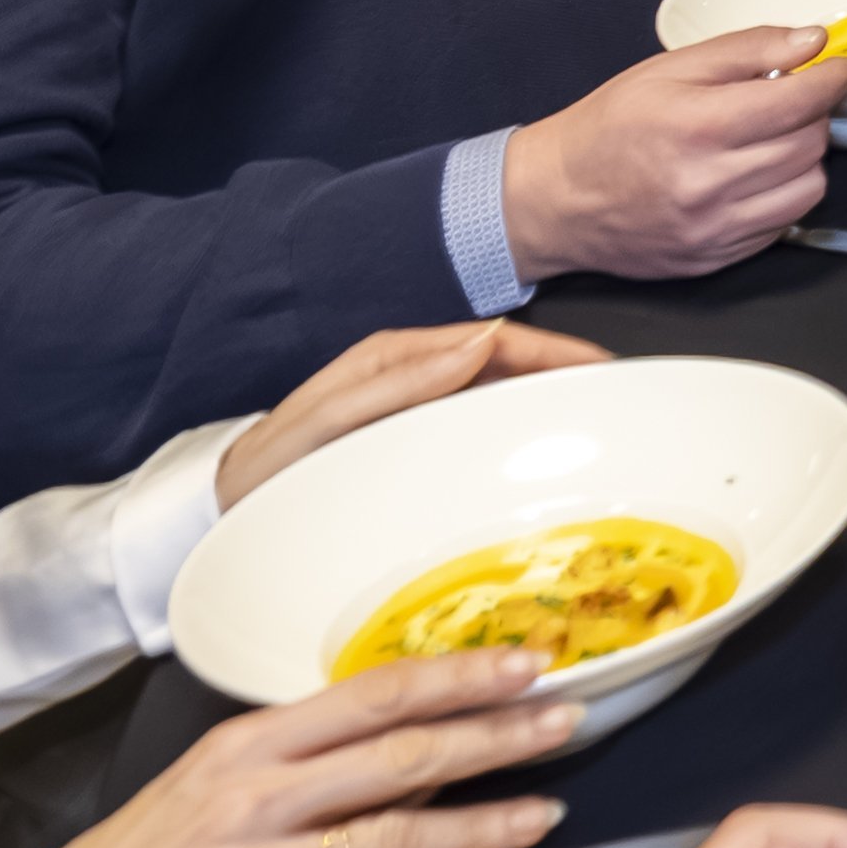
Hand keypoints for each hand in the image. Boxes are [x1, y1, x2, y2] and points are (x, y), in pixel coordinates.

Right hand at [0, 659, 585, 847]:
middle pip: (398, 757)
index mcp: (242, 747)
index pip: (370, 697)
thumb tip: (407, 732)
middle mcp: (253, 801)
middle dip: (494, 736)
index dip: (456, 678)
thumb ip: (297, 756)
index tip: (525, 663)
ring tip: (546, 811)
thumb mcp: (205, 780)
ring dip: (483, 824)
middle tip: (564, 720)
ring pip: (395, 836)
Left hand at [214, 316, 602, 512]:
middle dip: (563, 374)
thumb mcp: (327, 421)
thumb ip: (400, 381)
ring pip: (496, 396)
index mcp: (395, 357)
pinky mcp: (413, 444)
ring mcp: (414, 410)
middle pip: (506, 364)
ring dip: (545, 404)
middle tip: (619, 401)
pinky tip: (538, 457)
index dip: (554, 352)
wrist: (227, 508)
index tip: (602, 371)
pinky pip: (476, 428)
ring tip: (593, 428)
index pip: (496, 339)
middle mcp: (411, 377)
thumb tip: (483, 340)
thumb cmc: (270, 466)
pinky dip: (515, 433)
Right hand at [500, 21, 846, 279]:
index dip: (830, 81)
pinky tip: (751, 177)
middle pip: (810, 145)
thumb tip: (809, 41)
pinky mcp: (716, 258)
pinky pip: (782, 224)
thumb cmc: (607, 129)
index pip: (799, 103)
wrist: (556, 199)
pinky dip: (781, 196)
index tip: (834, 70)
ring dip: (802, 159)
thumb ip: (746, 50)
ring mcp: (714, 228)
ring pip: (808, 188)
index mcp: (696, 126)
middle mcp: (708, 183)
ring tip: (769, 141)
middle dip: (810, 116)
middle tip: (787, 102)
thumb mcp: (668, 70)